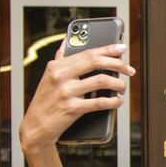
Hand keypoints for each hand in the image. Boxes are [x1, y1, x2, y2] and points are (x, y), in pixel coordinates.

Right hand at [17, 43, 133, 152]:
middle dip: (118, 64)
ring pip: (101, 81)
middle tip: (130, 70)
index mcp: (57, 66)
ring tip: (123, 87)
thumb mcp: (48, 76)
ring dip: (118, 84)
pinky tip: (118, 101)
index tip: (122, 47)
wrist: (36, 127)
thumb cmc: (46, 101)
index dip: (107, 48)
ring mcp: (66, 92)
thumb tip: (67, 40)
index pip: (87, 52)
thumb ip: (60, 58)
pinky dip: (113, 101)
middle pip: (96, 62)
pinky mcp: (72, 108)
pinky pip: (99, 102)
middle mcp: (60, 76)